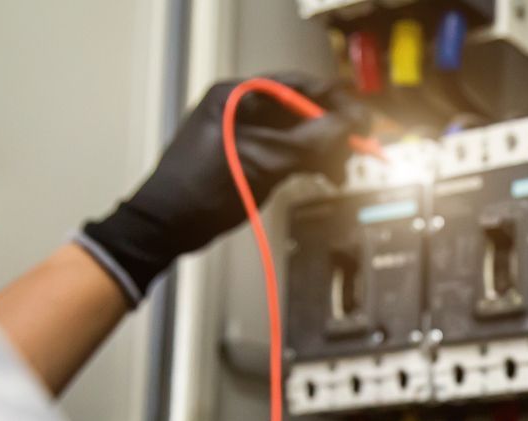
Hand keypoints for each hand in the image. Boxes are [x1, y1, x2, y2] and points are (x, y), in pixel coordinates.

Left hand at [79, 72, 368, 303]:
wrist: (166, 227)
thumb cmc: (198, 190)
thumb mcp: (260, 163)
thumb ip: (306, 144)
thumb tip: (346, 127)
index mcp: (237, 97)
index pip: (296, 86)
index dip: (333, 101)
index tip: (361, 119)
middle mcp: (242, 110)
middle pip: (301, 111)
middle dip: (331, 131)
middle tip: (356, 150)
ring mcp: (247, 135)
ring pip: (299, 135)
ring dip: (324, 152)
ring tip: (339, 172)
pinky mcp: (251, 158)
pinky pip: (290, 154)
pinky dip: (309, 164)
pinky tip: (326, 176)